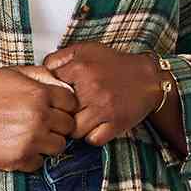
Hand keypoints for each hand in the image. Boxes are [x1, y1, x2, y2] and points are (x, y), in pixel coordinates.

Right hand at [0, 65, 79, 171]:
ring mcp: (30, 140)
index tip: (54, 110)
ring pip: (58, 147)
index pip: (71, 104)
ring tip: (32, 137)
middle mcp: (39, 117)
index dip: (64, 107)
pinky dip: (32, 158)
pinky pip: (40, 163)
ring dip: (48, 143)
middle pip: (68, 127)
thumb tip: (59, 79)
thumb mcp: (11, 74)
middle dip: (58, 125)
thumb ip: (38, 74)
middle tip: (42, 125)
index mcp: (39, 94)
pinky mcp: (19, 159)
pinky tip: (19, 148)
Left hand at [38, 43, 160, 144]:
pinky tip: (95, 126)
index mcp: (80, 68)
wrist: (149, 77)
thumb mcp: (86, 50)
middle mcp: (91, 88)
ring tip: (82, 120)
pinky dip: (92, 136)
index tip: (57, 98)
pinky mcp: (116, 123)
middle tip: (68, 112)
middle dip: (62, 115)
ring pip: (74, 130)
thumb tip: (41, 70)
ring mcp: (104, 108)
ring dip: (76, 128)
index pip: (50, 90)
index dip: (51, 97)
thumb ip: (60, 57)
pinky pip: (93, 140)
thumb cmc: (114, 64)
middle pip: (60, 113)